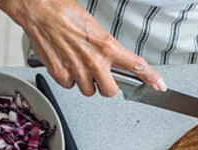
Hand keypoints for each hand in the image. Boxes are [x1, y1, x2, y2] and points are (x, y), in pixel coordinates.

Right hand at [0, 0, 164, 96]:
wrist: (39, 9)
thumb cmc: (64, 12)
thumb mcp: (95, 28)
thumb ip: (106, 48)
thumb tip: (112, 59)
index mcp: (106, 46)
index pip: (136, 65)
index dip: (150, 78)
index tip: (159, 85)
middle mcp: (94, 61)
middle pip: (110, 92)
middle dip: (106, 85)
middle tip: (100, 74)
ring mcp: (77, 70)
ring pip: (88, 91)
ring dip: (86, 82)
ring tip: (78, 64)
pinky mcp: (60, 74)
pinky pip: (69, 86)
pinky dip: (68, 78)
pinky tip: (66, 64)